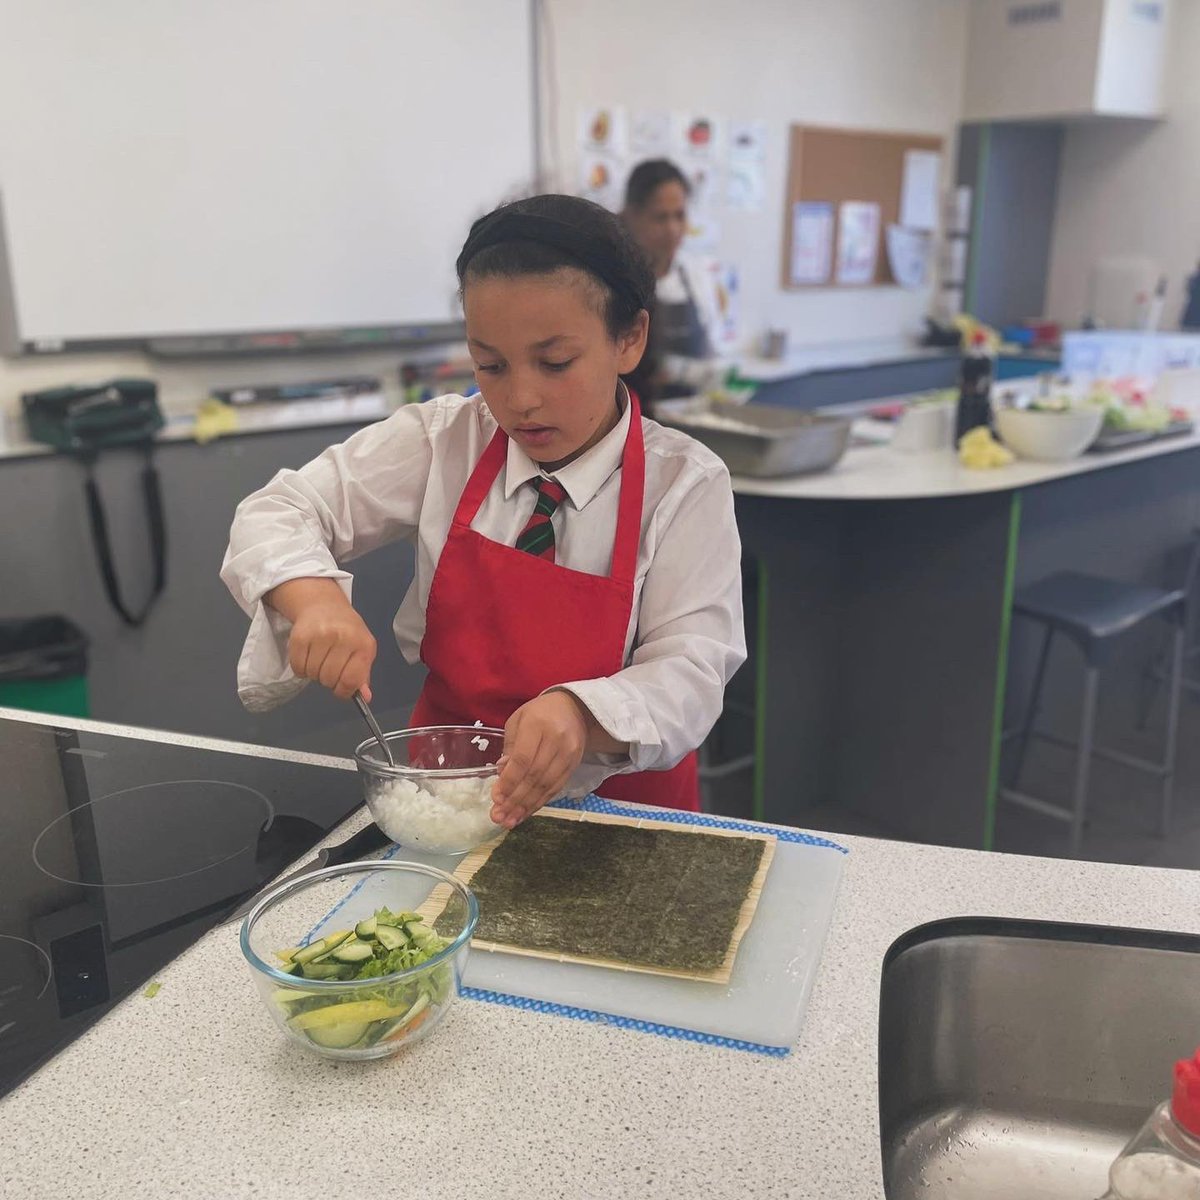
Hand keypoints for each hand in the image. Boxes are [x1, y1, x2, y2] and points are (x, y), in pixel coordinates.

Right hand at [269, 579, 376, 700]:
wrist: (325, 605)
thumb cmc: (347, 631)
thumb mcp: (362, 650)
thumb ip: (362, 675)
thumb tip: (365, 698)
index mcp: (363, 644)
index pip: (351, 680)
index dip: (344, 691)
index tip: (341, 689)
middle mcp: (343, 637)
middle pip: (329, 679)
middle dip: (328, 680)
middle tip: (329, 668)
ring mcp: (320, 635)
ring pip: (312, 674)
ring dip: (314, 673)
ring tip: (320, 659)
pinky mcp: (300, 635)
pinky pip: (297, 667)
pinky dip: (301, 668)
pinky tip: (309, 656)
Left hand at [490, 692, 589, 828]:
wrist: (575, 709)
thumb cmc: (539, 713)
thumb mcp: (518, 721)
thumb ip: (510, 747)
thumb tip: (501, 775)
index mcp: (537, 724)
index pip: (523, 758)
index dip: (509, 781)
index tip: (496, 799)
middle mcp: (556, 740)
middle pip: (535, 776)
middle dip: (515, 800)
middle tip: (499, 817)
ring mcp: (569, 754)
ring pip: (546, 786)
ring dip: (527, 806)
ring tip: (510, 821)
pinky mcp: (575, 765)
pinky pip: (556, 788)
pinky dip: (540, 802)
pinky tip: (526, 813)